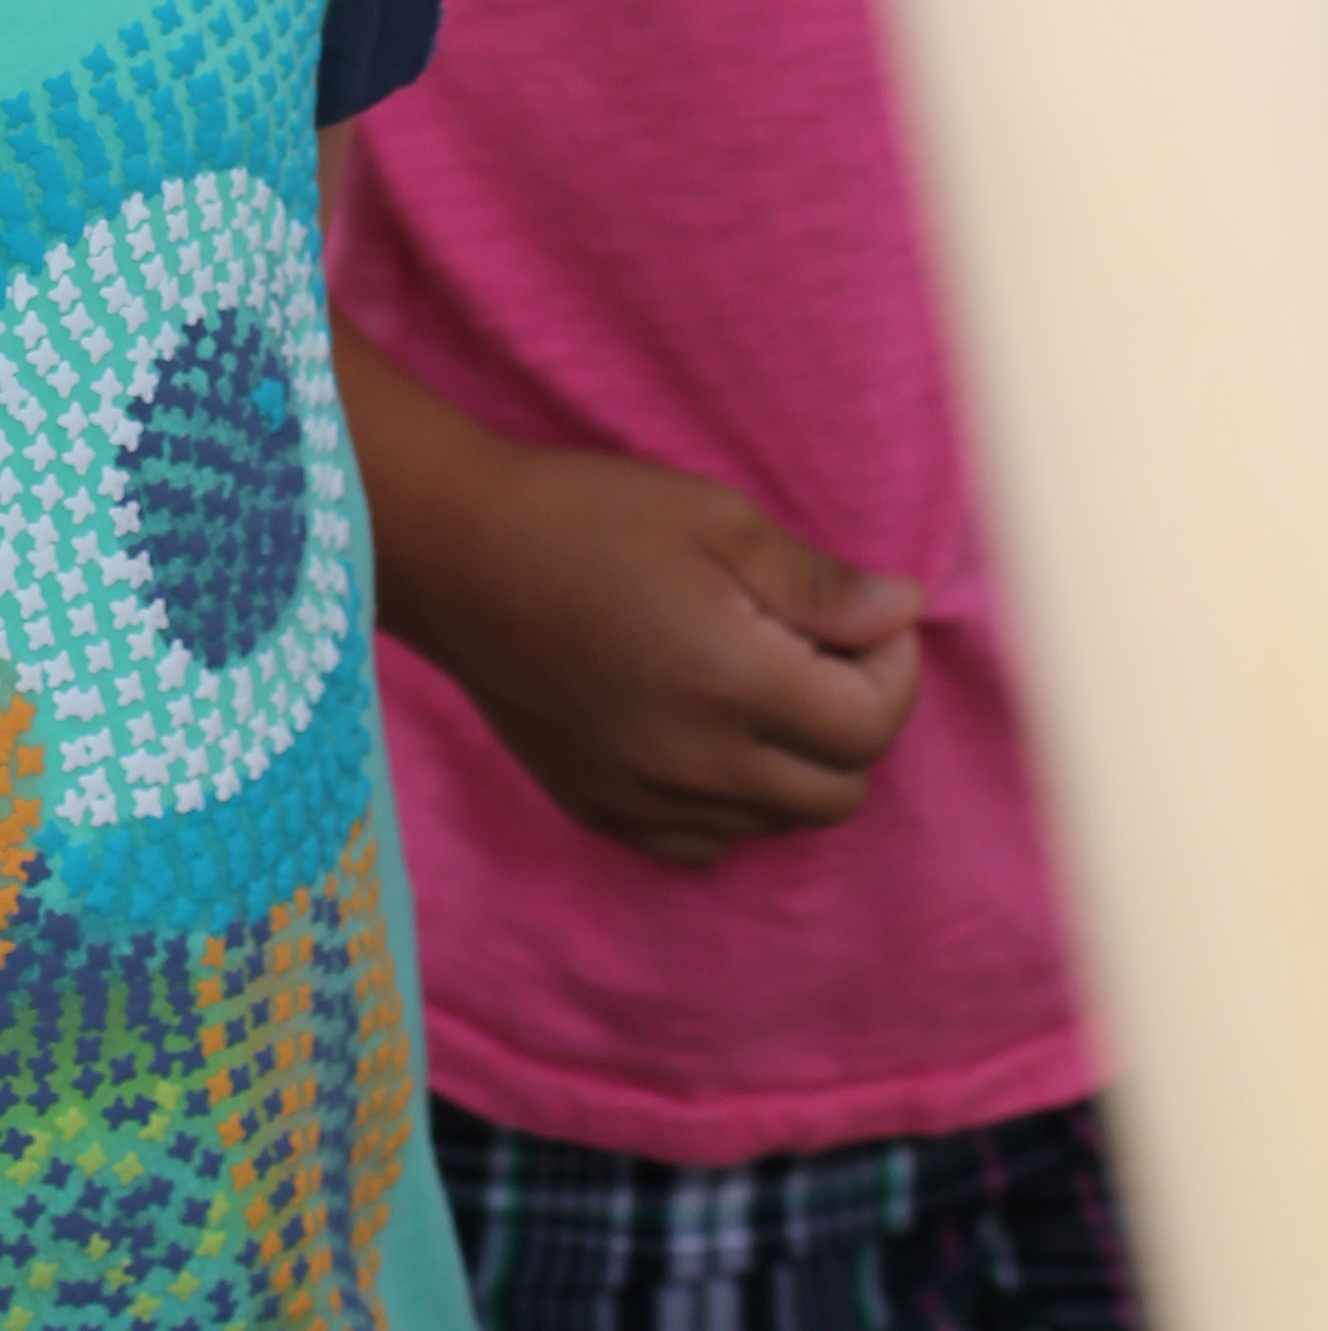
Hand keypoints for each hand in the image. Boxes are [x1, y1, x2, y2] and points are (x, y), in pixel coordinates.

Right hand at [443, 448, 925, 867]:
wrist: (459, 554)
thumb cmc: (588, 516)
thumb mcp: (716, 518)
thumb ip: (817, 582)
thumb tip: (900, 612)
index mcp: (737, 684)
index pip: (872, 727)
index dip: (892, 669)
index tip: (867, 616)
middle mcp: (701, 764)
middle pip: (839, 791)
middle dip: (855, 720)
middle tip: (819, 647)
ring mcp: (649, 801)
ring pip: (777, 823)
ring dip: (796, 763)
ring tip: (758, 680)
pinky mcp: (604, 812)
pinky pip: (706, 842)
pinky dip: (732, 800)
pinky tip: (704, 730)